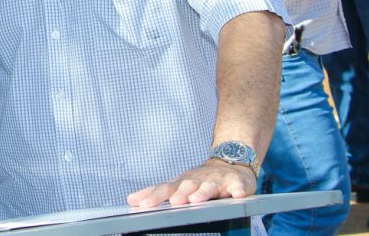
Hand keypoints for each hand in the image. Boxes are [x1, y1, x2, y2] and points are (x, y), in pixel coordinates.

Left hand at [126, 160, 255, 208]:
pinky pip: (238, 185)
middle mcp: (197, 179)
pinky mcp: (236, 181)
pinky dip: (238, 189)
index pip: (165, 188)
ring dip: (203, 192)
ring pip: (209, 186)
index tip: (142, 205)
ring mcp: (217, 179)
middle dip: (180, 194)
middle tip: (174, 202)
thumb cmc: (198, 179)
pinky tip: (238, 194)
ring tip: (196, 200)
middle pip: (187, 186)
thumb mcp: (177, 184)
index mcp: (182, 182)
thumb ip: (156, 193)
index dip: (154, 196)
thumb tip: (130, 200)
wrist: (229, 163)